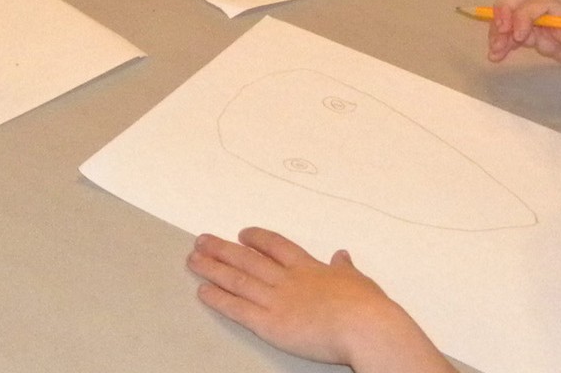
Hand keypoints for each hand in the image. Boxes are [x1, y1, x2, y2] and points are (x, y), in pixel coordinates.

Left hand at [188, 229, 446, 370]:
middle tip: (202, 240)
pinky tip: (202, 290)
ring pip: (238, 279)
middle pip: (249, 259)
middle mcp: (288, 279)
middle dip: (223, 249)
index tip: (243, 233)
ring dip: (213, 268)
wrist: (364, 326)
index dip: (258, 239)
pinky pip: (237, 308)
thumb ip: (345, 269)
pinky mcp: (269, 323)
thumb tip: (343, 255)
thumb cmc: (367, 307)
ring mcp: (276, 299)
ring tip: (193, 259)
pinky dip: (218, 298)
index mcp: (309, 268)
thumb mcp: (359, 280)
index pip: (278, 247)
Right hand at [484, 0, 560, 85]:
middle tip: (497, 35)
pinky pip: (518, 33)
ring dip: (499, 28)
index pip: (541, 4)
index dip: (524, 15)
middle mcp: (556, 19)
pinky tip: (497, 55)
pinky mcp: (544, 41)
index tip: (518, 36)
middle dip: (505, 11)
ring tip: (494, 51)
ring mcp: (549, 29)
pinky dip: (504, 40)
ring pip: (516, 15)